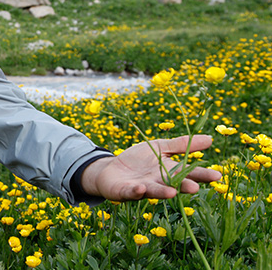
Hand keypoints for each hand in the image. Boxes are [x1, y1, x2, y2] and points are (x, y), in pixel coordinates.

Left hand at [81, 134, 221, 200]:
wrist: (111, 169)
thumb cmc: (138, 160)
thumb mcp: (160, 148)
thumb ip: (181, 145)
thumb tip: (211, 138)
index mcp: (169, 171)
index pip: (188, 172)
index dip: (201, 174)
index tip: (218, 176)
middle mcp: (158, 182)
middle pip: (173, 184)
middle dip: (184, 186)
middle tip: (196, 188)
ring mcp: (143, 188)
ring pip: (154, 191)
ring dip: (162, 192)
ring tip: (172, 192)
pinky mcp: (125, 191)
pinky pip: (131, 192)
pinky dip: (136, 191)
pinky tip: (141, 188)